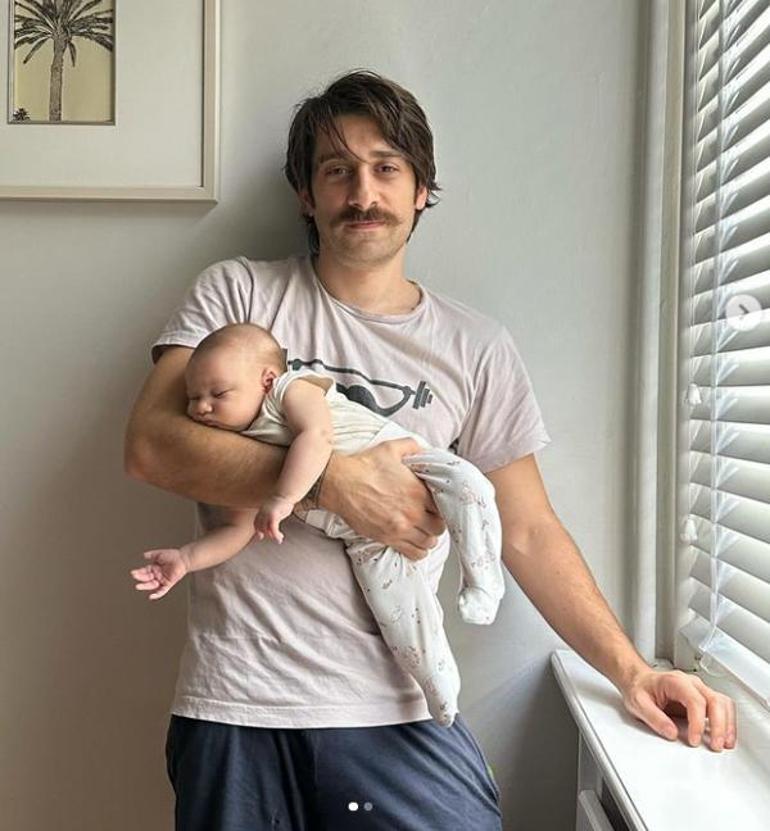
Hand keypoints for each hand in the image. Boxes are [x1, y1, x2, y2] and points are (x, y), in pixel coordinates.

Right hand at [130, 548, 188, 599]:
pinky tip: (151, 596)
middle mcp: (157, 575)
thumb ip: (151, 554)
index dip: (139, 572)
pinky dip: (157, 594)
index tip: (133, 572)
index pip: (144, 571)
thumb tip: (143, 555)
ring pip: (152, 585)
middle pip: (147, 578)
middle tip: (135, 577)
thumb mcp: (160, 554)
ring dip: (145, 586)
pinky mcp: (168, 583)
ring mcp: (162, 580)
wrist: (183, 559)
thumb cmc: (173, 555)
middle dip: (140, 578)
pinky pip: (162, 591)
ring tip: (138, 586)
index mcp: (154, 568)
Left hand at [253, 495, 294, 543]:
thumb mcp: (275, 509)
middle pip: (260, 527)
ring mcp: (267, 514)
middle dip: (267, 534)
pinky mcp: (273, 515)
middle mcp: (262, 512)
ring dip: (272, 536)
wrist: (286, 492)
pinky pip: (273, 529)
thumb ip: (272, 515)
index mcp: (262, 510)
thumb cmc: (283, 500)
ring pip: (266, 529)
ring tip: (279, 539)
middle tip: (275, 537)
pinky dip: (276, 535)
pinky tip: (280, 537)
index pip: (256, 522)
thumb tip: (274, 521)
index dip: (258, 530)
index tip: (261, 536)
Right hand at [320, 439, 445, 560]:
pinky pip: (413, 553)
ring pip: (429, 543)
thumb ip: (412, 446)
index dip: (440, 506)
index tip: (434, 505)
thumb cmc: (364, 466)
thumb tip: (422, 450)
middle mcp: (413, 512)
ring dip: (428, 537)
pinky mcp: (388, 538)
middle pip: (439, 527)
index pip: (443, 507)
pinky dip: (417, 551)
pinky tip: (413, 542)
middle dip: (436, 523)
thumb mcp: (391, 448)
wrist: (340, 483)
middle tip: (429, 518)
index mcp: (418, 491)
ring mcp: (401, 528)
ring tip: (422, 531)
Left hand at [620, 667, 736, 751]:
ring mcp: (699, 689)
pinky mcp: (703, 698)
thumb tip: (672, 733)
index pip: (695, 701)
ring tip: (725, 743)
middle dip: (719, 726)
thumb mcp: (638, 703)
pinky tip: (725, 736)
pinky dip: (727, 722)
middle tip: (715, 746)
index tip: (694, 740)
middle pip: (715, 701)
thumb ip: (655, 718)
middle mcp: (691, 683)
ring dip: (727, 724)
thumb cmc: (639, 688)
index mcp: (675, 681)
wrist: (639, 680)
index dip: (698, 723)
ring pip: (723, 703)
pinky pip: (722, 707)